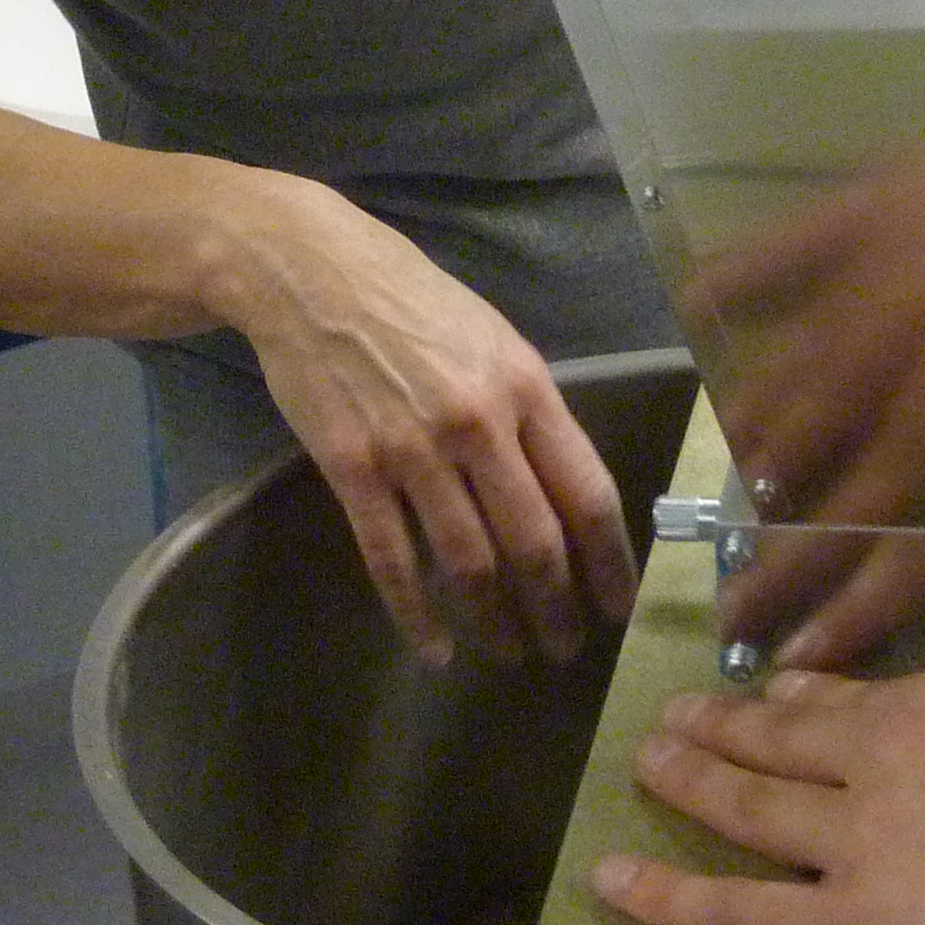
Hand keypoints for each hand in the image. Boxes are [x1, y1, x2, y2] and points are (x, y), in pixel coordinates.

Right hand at [224, 183, 640, 667]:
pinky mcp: (352, 469)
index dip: (610, 561)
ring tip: (512, 653)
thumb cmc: (409, 299)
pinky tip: (434, 649)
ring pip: (469, 562)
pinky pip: (392, 560)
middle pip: (535, 542)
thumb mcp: (492, 338)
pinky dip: (416, 615)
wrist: (307, 271)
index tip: (617, 606)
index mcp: (526, 387)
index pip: (588, 493)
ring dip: (496, 621)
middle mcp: (478, 424)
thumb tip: (563, 487)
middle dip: (558, 609)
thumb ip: (531, 409)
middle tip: (566, 650)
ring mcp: (412, 450)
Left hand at [592, 656, 924, 924]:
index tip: (795, 692)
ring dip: (689, 779)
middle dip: (733, 722)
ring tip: (647, 765)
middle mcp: (891, 751)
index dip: (824, 695)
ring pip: (748, 800)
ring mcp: (854, 839)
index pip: (878, 695)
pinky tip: (611, 885)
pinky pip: (733, 906)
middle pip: (792, 734)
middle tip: (685, 717)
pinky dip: (665, 895)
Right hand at [691, 115, 924, 677]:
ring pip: (814, 322)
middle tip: (741, 557)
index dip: (843, 550)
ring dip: (769, 395)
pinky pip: (814, 223)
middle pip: (836, 400)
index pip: (899, 465)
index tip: (793, 617)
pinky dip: (759, 264)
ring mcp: (911, 211)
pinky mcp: (909, 170)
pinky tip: (705, 300)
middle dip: (784, 484)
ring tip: (734, 461)